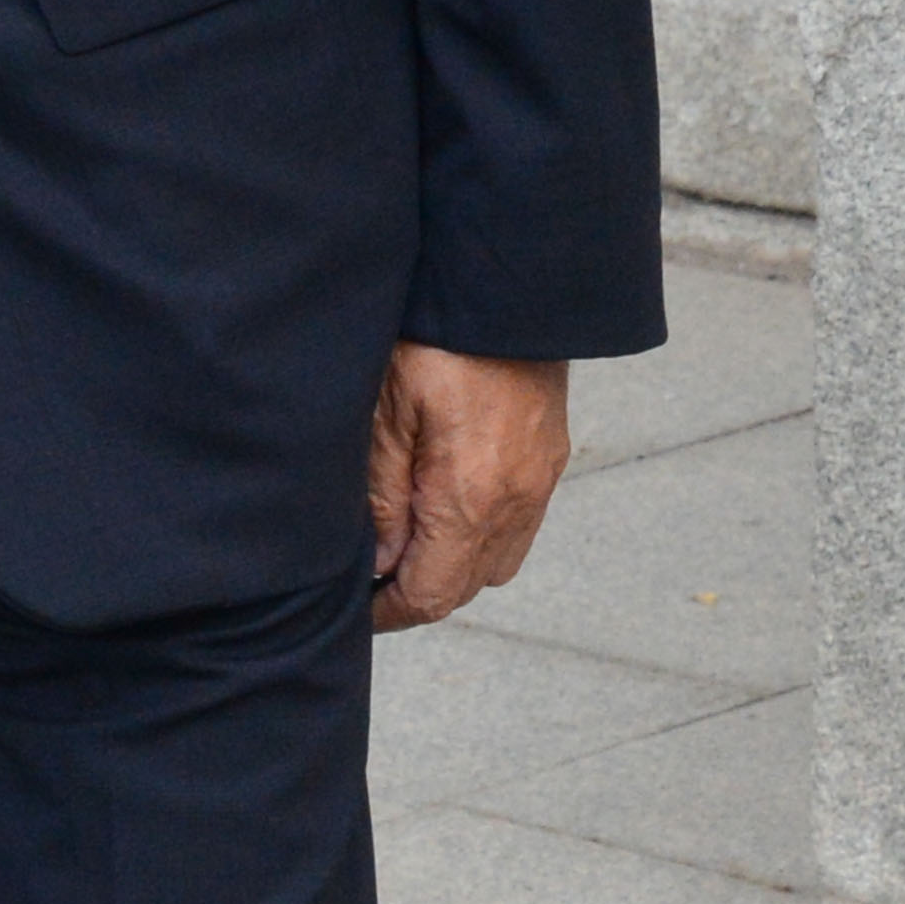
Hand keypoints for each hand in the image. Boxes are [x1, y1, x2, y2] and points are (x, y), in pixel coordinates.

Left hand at [363, 343, 566, 630]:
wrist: (508, 292)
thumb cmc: (436, 341)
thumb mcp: (386, 412)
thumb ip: (382, 495)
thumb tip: (381, 563)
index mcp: (470, 499)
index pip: (432, 593)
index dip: (389, 611)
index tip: (356, 607)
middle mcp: (516, 503)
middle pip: (465, 587)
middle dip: (416, 594)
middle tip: (370, 578)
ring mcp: (539, 484)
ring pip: (495, 563)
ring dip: (451, 567)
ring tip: (403, 544)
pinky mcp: (549, 462)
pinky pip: (517, 527)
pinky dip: (480, 537)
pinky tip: (443, 509)